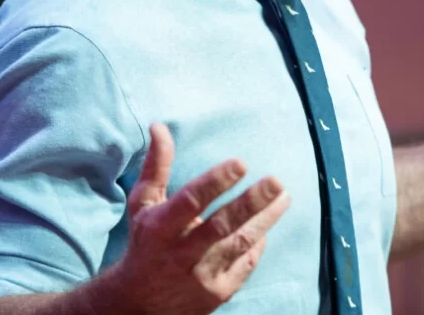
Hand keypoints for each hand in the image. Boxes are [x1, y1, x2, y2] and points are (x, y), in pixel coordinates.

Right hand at [110, 123, 290, 314]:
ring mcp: (202, 275)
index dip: (215, 182)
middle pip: (221, 225)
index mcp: (160, 227)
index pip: (190, 201)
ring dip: (265, 219)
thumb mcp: (143, 204)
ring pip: (240, 244)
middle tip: (276, 181)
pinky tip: (267, 222)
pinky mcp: (218, 292)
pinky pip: (246, 263)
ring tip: (284, 196)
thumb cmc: (145, 242)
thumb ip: (156, 166)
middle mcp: (181, 253)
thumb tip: (160, 126)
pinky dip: (257, 242)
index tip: (240, 163)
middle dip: (251, 202)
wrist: (140, 303)